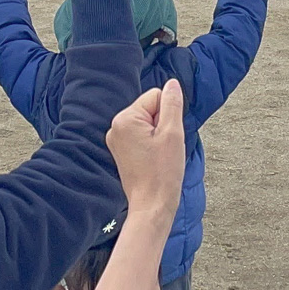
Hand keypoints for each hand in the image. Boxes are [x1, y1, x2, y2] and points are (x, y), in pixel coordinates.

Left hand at [107, 80, 186, 219]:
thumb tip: (172, 84)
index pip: (156, 97)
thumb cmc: (162, 173)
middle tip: (164, 149)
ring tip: (159, 156)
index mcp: (125, 119)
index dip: (168, 115)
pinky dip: (152, 145)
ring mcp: (116, 140)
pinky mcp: (121, 151)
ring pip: (148, 123)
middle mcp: (116, 127)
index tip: (167, 138)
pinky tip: (153, 160)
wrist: (152, 205)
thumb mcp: (173, 133)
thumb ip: (172, 104)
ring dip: (158, 135)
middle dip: (162, 125)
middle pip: (150, 109)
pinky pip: (142, 136)